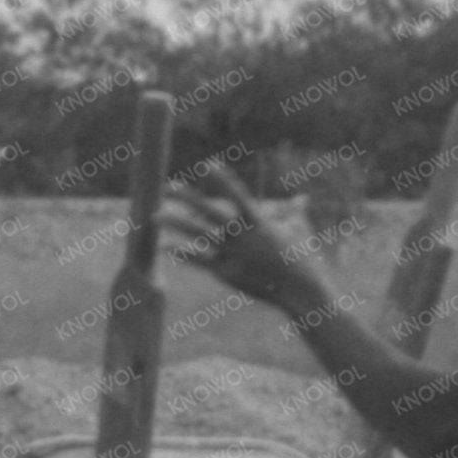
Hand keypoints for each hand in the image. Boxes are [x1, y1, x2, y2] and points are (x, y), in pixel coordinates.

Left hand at [160, 161, 322, 312]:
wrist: (300, 293)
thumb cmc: (302, 259)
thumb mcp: (298, 231)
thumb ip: (293, 212)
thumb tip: (302, 198)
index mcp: (259, 223)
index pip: (237, 195)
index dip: (223, 179)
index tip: (208, 164)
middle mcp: (242, 236)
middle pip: (209, 211)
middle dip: (188, 197)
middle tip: (168, 185)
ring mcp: (232, 255)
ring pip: (198, 235)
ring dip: (175, 223)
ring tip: (154, 215)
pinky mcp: (226, 273)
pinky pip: (200, 260)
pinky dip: (183, 253)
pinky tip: (165, 247)